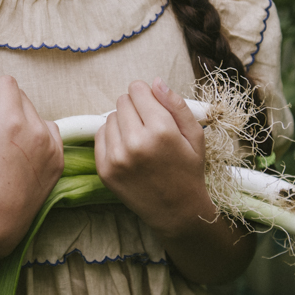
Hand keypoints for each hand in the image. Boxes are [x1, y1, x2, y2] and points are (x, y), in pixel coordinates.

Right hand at [0, 76, 63, 293]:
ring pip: (34, 114)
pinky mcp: (59, 162)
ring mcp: (53, 148)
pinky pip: (49, 133)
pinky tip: (15, 153)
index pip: (7, 85)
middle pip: (19, 99)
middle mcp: (38, 133)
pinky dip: (32, 134)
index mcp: (13, 126)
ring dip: (15, 120)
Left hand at [94, 77, 254, 282]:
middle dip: (135, 107)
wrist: (177, 211)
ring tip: (139, 139)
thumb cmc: (188, 170)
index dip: (146, 95)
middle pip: (122, 101)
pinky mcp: (104, 170)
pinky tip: (128, 149)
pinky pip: (100, 135)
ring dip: (123, 122)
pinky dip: (112, 137)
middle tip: (148, 125)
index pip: (137, 90)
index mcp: (161, 130)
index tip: (153, 106)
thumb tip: (155, 82)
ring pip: (110, 117)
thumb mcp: (194, 135)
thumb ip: (176, 104)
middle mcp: (136, 143)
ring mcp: (117, 158)